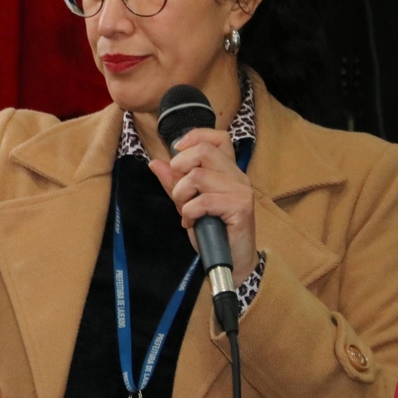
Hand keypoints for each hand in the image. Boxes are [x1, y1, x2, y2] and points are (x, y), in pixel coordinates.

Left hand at [148, 128, 257, 285]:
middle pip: (204, 151)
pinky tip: (192, 223)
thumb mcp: (187, 203)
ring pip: (198, 176)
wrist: (231, 261)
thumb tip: (156, 163)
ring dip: (182, 195)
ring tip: (186, 211)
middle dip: (180, 168)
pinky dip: (190, 212)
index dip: (195, 136)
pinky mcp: (240, 207)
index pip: (218, 137)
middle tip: (179, 191)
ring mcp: (241, 191)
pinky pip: (204, 200)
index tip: (176, 149)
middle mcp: (237, 176)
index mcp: (227, 171)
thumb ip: (174, 183)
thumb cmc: (213, 232)